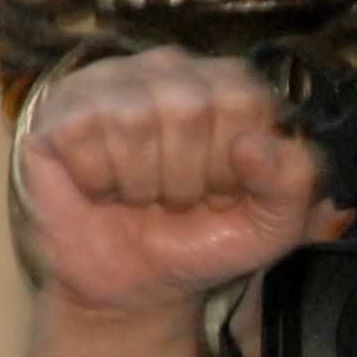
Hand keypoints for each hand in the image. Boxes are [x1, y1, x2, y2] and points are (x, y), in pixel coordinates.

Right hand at [18, 48, 322, 318]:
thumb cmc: (198, 243)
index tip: (223, 193)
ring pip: (135, 120)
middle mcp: (170, 70)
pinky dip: (99, 181)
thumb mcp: (269, 228)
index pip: (244, 100)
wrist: (134, 286)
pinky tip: (103, 188)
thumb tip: (258, 145)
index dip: (234, 164)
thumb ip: (294, 186)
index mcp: (227, 88)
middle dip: (188, 178)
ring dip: (143, 183)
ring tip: (141, 196)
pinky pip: (86, 136)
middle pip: (189, 107)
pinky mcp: (62, 109)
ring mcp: (112, 83)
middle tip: (177, 199)